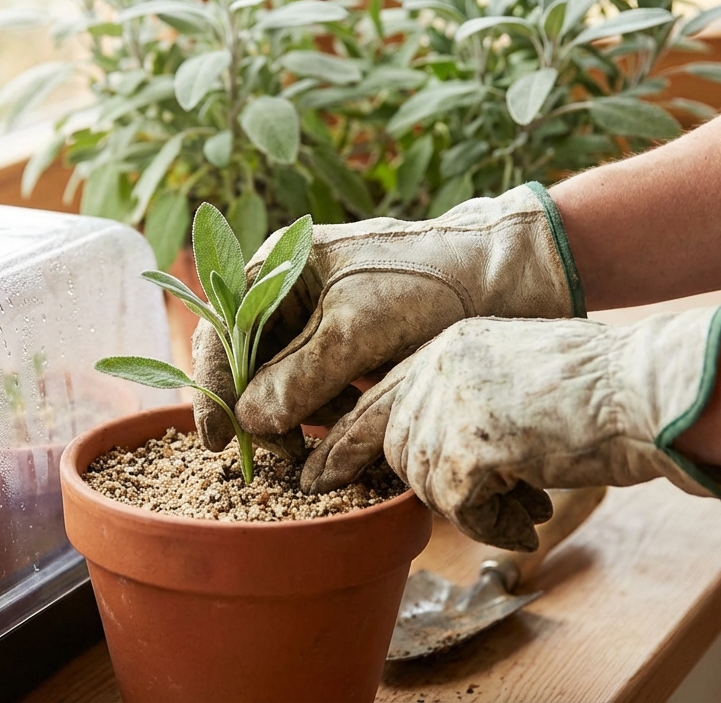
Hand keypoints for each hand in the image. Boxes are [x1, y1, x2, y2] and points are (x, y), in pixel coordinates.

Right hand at [192, 183, 583, 465]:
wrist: (508, 278)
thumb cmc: (430, 283)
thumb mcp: (358, 329)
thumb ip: (300, 375)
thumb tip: (249, 418)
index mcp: (278, 265)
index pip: (220, 328)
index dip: (212, 386)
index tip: (217, 440)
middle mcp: (290, 290)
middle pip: (247, 360)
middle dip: (259, 409)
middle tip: (282, 454)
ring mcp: (320, 319)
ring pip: (283, 380)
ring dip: (295, 415)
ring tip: (322, 438)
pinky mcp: (350, 346)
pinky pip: (319, 386)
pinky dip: (327, 411)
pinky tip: (348, 423)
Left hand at [302, 305, 720, 550]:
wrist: (645, 389)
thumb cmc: (598, 388)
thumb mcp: (512, 373)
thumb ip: (461, 401)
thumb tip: (427, 461)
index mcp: (447, 345)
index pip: (376, 396)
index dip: (346, 440)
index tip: (318, 472)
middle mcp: (438, 366)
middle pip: (396, 447)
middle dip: (429, 483)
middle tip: (485, 497)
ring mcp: (451, 402)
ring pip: (424, 480)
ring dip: (474, 505)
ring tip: (526, 501)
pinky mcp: (472, 444)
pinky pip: (459, 506)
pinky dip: (494, 521)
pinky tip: (530, 513)